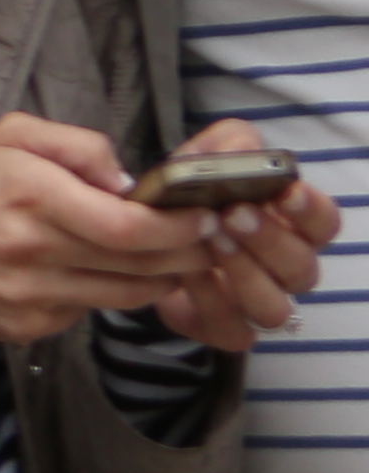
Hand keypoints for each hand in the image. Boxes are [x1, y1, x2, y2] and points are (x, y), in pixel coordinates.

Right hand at [0, 116, 222, 343]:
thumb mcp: (11, 136)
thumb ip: (75, 143)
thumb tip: (125, 180)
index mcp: (31, 194)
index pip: (129, 226)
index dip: (178, 227)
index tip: (202, 218)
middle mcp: (33, 248)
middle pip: (139, 264)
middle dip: (186, 253)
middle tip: (206, 241)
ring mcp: (33, 292)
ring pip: (126, 295)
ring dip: (160, 278)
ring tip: (170, 259)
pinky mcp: (31, 324)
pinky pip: (91, 313)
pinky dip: (113, 295)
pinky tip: (114, 277)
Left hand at [144, 120, 342, 354]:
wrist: (146, 231)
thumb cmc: (193, 194)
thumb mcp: (207, 156)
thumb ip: (229, 145)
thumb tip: (243, 149)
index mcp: (295, 228)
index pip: (324, 223)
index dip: (310, 209)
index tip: (286, 190)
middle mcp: (286, 271)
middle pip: (302, 268)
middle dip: (269, 240)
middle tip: (235, 214)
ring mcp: (258, 303)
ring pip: (275, 308)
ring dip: (244, 273)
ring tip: (210, 239)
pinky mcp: (224, 327)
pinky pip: (231, 327)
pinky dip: (209, 300)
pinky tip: (184, 269)